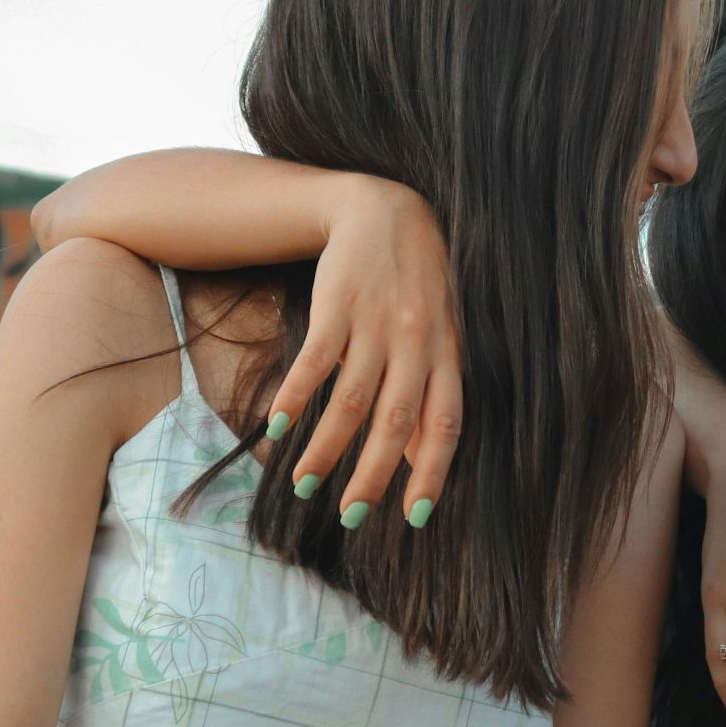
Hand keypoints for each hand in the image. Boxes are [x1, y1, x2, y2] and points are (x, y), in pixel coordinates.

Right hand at [266, 176, 461, 526]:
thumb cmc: (417, 284)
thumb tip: (422, 461)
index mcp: (447, 354)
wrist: (384, 208)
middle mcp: (417, 342)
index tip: (415, 518)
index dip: (433, 472)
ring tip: (305, 486)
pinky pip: (316, 360)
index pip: (445, 423)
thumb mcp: (438, 335)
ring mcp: (376, 322)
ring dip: (326, 448)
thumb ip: (431, 393)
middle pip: (396, 420)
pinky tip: (278, 427)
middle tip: (350, 518)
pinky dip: (296, 396)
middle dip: (374, 475)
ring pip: (351, 399)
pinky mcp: (337, 304)